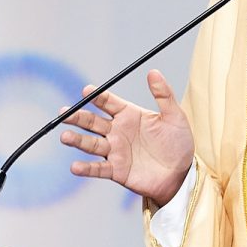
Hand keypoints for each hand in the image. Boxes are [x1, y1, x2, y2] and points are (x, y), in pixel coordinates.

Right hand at [59, 69, 193, 206]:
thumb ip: (163, 95)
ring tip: (65, 136)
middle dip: (77, 117)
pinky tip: (75, 166)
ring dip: (77, 140)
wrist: (182, 173)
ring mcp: (115, 151)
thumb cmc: (178, 143)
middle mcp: (117, 131)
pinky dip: (86, 168)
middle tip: (64, 112)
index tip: (87, 90)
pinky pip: (98, 169)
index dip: (98, 96)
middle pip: (93, 122)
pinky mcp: (116, 171)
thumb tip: (154, 72)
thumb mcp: (174, 117)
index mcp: (129, 114)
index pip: (108, 102)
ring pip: (91, 144)